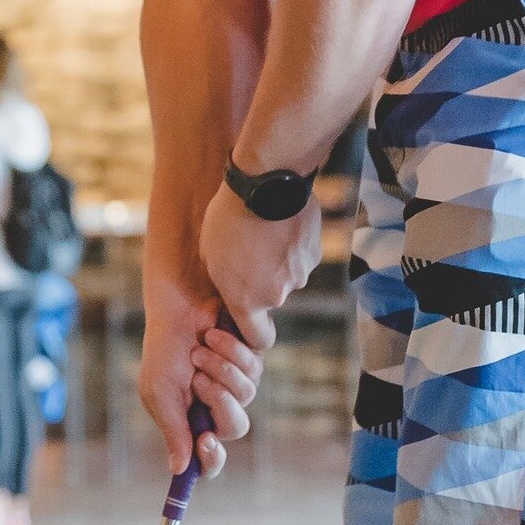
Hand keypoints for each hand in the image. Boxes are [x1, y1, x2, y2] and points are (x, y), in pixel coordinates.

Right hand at [140, 273, 263, 477]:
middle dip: (220, 402)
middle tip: (200, 382)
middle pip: (236, 427)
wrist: (180, 304)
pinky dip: (230, 349)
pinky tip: (213, 335)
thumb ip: (173, 429)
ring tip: (200, 350)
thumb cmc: (164, 348)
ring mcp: (238, 383)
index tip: (206, 442)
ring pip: (247, 393)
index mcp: (192, 421)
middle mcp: (218, 406)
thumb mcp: (160, 391)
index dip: (211, 458)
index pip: (208, 456)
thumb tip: (179, 470)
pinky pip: (254, 367)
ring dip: (220, 369)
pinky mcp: (252, 360)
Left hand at [197, 182, 321, 352]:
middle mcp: (277, 295)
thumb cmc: (227, 218)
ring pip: (287, 276)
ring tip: (263, 231)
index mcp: (247, 300)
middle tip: (248, 251)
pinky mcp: (315, 254)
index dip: (254, 334)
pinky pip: (301, 257)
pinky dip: (292, 245)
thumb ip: (225, 282)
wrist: (265, 184)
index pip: (258, 339)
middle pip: (271, 299)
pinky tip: (280, 222)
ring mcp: (299, 275)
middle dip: (261, 282)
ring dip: (277, 261)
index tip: (250, 322)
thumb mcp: (209, 254)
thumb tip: (234, 289)